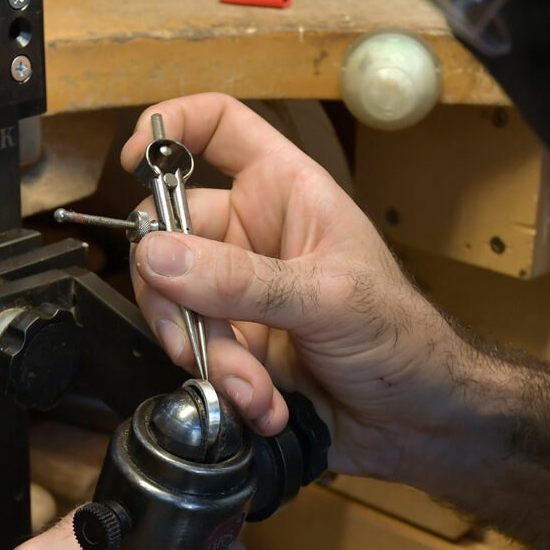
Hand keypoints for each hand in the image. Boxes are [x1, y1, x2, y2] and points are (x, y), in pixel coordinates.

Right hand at [122, 93, 475, 482]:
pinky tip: (261, 402)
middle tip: (191, 335)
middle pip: (169, 232)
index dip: (173, 128)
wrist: (417, 420)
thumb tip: (157, 256)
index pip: (220, 128)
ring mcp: (238, 293)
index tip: (133, 157)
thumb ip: (239, 280)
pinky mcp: (234, 346)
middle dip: (174, 293)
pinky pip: (197, 355)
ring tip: (249, 385)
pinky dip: (223, 384)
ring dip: (206, 353)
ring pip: (175, 304)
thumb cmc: (402, 337)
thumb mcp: (326, 297)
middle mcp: (252, 235)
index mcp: (285, 192)